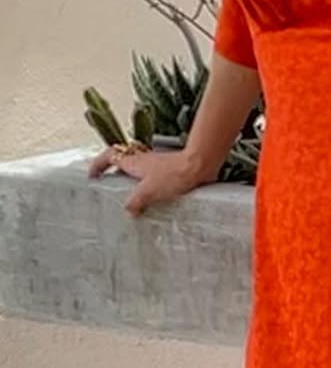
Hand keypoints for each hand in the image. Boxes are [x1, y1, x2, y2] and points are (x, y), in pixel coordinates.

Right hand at [88, 145, 207, 216]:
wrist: (200, 167)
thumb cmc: (175, 174)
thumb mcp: (148, 192)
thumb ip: (135, 202)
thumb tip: (128, 211)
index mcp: (134, 161)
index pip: (110, 155)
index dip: (98, 164)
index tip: (92, 175)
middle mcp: (144, 160)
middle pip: (123, 162)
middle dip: (114, 173)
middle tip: (110, 187)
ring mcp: (157, 165)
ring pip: (139, 171)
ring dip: (132, 182)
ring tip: (130, 200)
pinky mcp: (170, 171)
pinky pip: (153, 179)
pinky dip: (148, 189)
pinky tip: (153, 202)